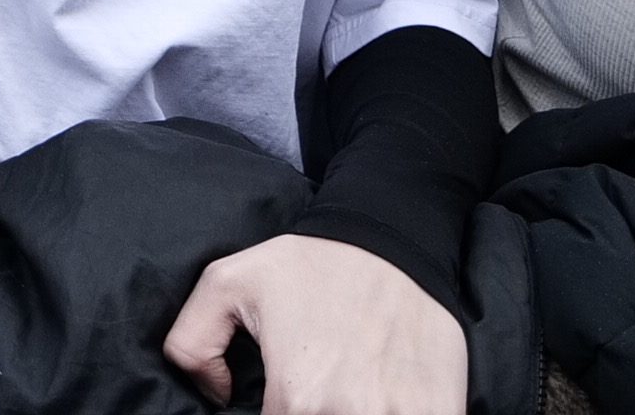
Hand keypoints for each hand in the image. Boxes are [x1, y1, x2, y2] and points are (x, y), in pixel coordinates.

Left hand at [162, 233, 464, 414]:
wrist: (395, 237)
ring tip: (347, 390)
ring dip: (348, 414)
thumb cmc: (314, 262)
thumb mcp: (227, 283)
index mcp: (296, 399)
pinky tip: (384, 396)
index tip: (278, 398)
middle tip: (311, 391)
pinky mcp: (442, 413)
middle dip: (307, 414)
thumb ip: (192, 344)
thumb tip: (215, 396)